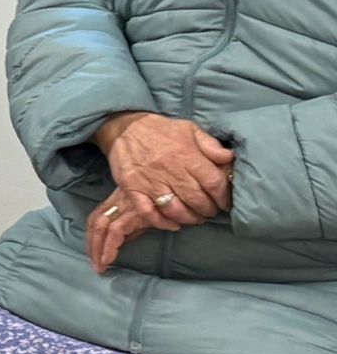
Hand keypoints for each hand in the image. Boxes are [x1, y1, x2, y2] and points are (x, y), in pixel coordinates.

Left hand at [87, 185, 178, 272]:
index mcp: (121, 199)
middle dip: (91, 244)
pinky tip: (110, 259)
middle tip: (95, 265)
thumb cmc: (173, 200)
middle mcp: (121, 200)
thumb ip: (136, 224)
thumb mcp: (151, 212)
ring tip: (101, 266)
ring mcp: (128, 204)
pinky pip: (117, 230)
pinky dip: (110, 246)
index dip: (92, 235)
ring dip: (97, 248)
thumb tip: (124, 240)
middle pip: (95, 220)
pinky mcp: (137, 211)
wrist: (190, 189)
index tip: (94, 254)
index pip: (98, 215)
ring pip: (101, 225)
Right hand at [92, 111, 233, 228]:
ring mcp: (150, 182)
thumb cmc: (161, 130)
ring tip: (195, 218)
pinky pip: (148, 212)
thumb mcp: (190, 129)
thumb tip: (230, 158)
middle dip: (208, 210)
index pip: (213, 182)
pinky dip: (162, 222)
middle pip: (196, 199)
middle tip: (210, 212)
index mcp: (187, 155)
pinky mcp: (132, 189)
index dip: (223, 197)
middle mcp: (170, 170)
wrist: (124, 128)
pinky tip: (173, 224)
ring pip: (175, 209)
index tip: (225, 203)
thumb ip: (210, 145)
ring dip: (189, 218)